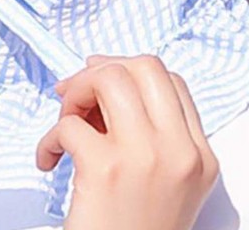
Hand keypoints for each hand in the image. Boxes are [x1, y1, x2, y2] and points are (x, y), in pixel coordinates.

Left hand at [36, 54, 218, 229]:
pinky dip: (48, 138)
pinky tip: (49, 161)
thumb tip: (100, 74)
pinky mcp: (105, 169)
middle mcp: (180, 151)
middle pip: (144, 66)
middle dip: (101, 70)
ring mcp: (145, 157)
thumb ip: (150, 132)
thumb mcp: (166, 183)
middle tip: (75, 93)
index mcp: (199, 155)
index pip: (170, 80)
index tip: (100, 80)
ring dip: (75, 92)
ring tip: (64, 121)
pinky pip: (68, 124)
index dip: (129, 70)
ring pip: (109, 78)